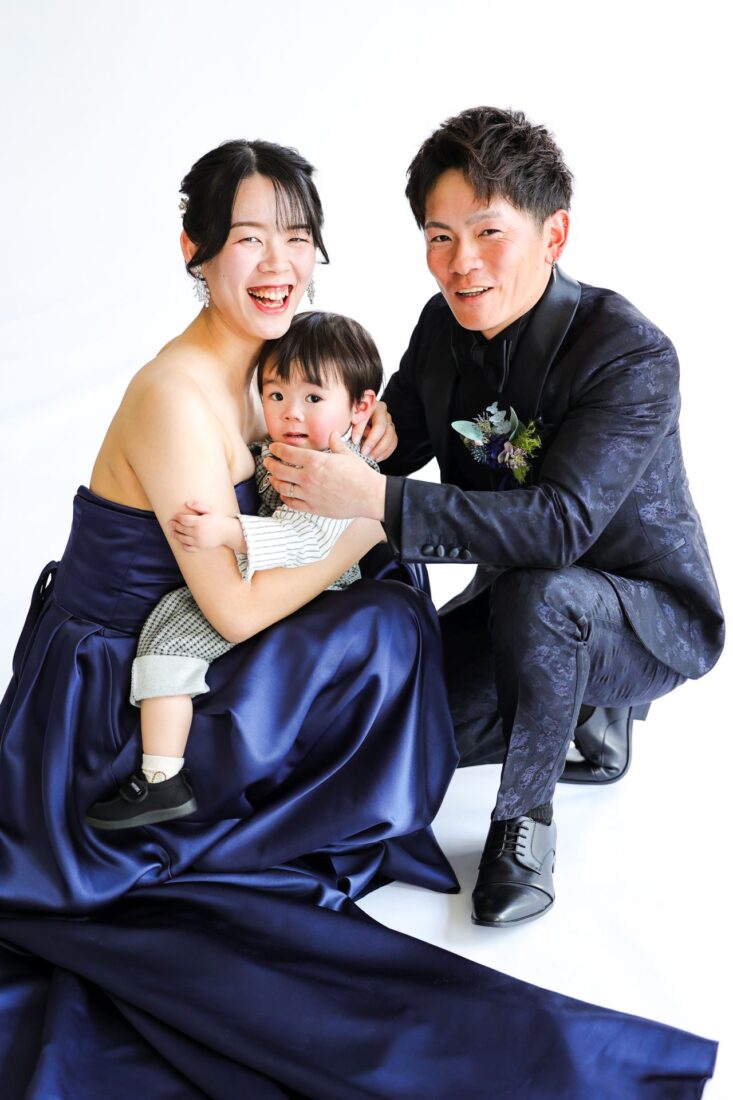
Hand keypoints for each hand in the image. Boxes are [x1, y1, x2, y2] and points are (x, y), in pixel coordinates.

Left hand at [169, 502, 243, 552]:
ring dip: (176, 535)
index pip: (184, 520)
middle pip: (182, 529)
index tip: (175, 516)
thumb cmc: (219, 519)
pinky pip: (189, 548)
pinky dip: (183, 545)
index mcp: (199, 522)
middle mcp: (198, 532)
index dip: (178, 517)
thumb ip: (198, 506)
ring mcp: (198, 541)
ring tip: (172, 532)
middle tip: (170, 523)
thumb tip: (186, 503)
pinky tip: (181, 541)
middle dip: (175, 525)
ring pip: (183, 539)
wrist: (228, 532)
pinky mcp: (200, 547)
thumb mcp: (210, 510)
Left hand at [264, 433, 386, 518]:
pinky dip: (285, 498)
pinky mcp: (312, 508)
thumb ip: (335, 444)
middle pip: (279, 470)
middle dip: (270, 464)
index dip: (276, 450)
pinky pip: (292, 503)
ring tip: (272, 478)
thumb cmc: (360, 475)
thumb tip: (332, 434)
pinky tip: (284, 494)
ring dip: (274, 481)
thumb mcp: (347, 454)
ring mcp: (309, 494)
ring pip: (282, 487)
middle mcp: (308, 478)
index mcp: (315, 461)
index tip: (273, 448)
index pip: (287, 453)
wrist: (369, 496)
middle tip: (268, 462)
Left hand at [351, 400, 396, 460]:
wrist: (357, 415)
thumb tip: (353, 439)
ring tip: (370, 457)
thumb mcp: (349, 417)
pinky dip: (386, 452)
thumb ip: (352, 425)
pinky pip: (393, 442)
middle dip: (373, 442)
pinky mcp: (391, 431)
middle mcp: (383, 412)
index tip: (354, 442)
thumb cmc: (352, 415)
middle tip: (364, 452)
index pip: (370, 418)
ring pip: (390, 436)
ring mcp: (389, 421)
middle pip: (384, 429)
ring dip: (380, 449)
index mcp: (372, 404)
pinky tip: (377, 458)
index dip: (362, 431)